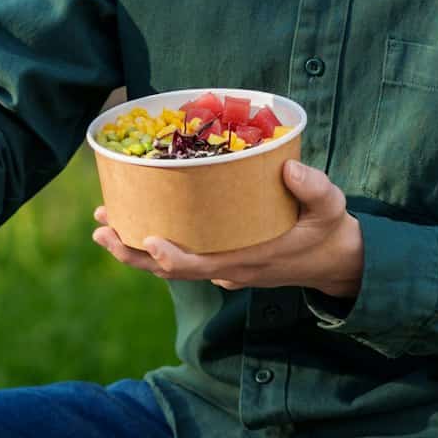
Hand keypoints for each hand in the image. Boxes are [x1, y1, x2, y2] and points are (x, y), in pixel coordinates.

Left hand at [91, 159, 364, 298]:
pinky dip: (153, 245)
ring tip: (102, 225)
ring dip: (135, 248)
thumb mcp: (331, 207)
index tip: (150, 240)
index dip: (172, 259)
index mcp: (249, 259)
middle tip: (101, 229)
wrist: (335, 259)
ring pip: (170, 265)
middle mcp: (228, 268)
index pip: (201, 267)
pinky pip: (181, 256)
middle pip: (170, 269)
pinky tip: (133, 222)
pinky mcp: (221, 259)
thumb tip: (290, 167)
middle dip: (133, 251)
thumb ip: (314, 189)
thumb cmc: (328, 231)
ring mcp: (222, 266)